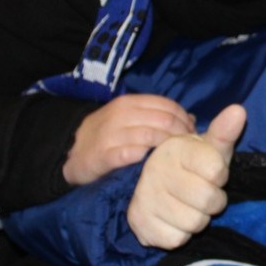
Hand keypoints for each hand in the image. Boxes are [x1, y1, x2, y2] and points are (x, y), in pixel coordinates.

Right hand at [63, 94, 196, 185]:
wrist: (72, 155)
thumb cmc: (108, 136)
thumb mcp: (130, 119)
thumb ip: (157, 116)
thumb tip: (191, 119)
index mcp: (129, 103)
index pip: (167, 106)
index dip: (184, 119)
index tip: (192, 132)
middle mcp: (120, 115)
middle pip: (163, 120)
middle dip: (181, 133)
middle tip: (189, 147)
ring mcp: (111, 135)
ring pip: (151, 135)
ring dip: (169, 146)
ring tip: (176, 157)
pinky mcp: (103, 156)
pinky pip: (131, 154)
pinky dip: (146, 157)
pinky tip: (152, 162)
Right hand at [127, 104, 245, 249]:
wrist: (159, 186)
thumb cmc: (193, 166)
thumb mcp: (211, 148)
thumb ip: (225, 131)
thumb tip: (239, 110)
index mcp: (175, 149)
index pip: (216, 170)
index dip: (220, 175)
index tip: (211, 171)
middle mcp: (155, 170)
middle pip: (209, 200)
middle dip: (213, 201)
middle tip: (202, 192)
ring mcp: (144, 198)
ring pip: (195, 223)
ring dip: (198, 219)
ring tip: (188, 205)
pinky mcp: (139, 223)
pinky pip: (177, 239)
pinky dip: (181, 234)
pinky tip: (174, 219)